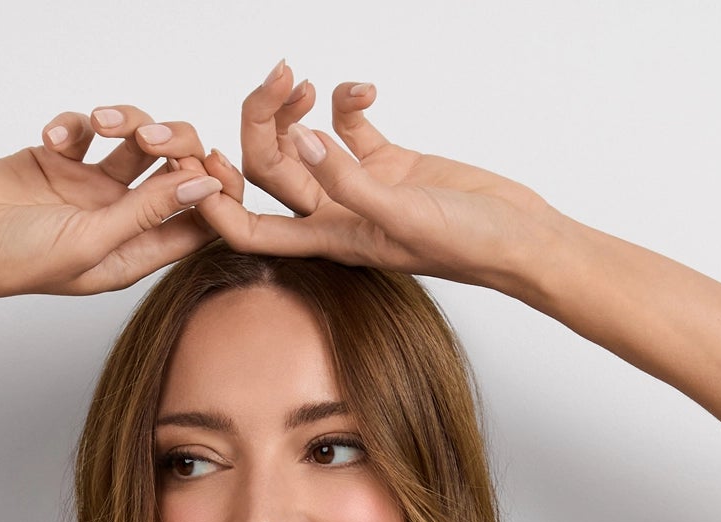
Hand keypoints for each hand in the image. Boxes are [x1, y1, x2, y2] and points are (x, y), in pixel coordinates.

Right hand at [0, 104, 224, 300]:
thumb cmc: (14, 259)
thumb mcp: (90, 241)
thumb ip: (148, 212)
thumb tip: (205, 186)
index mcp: (133, 254)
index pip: (196, 222)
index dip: (213, 191)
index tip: (211, 164)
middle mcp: (119, 220)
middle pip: (173, 172)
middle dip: (173, 145)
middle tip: (153, 136)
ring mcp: (91, 187)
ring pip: (136, 140)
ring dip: (127, 121)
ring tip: (102, 122)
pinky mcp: (63, 158)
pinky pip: (88, 126)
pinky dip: (76, 122)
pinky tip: (53, 135)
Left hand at [190, 63, 562, 292]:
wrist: (519, 237)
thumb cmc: (468, 244)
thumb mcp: (404, 214)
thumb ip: (350, 182)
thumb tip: (300, 141)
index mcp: (329, 240)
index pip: (251, 230)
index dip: (215, 205)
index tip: (201, 165)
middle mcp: (335, 215)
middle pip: (268, 172)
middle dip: (258, 124)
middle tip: (277, 79)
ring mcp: (358, 186)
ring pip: (300, 143)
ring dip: (292, 107)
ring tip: (305, 79)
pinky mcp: (387, 160)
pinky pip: (347, 124)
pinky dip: (346, 99)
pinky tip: (365, 90)